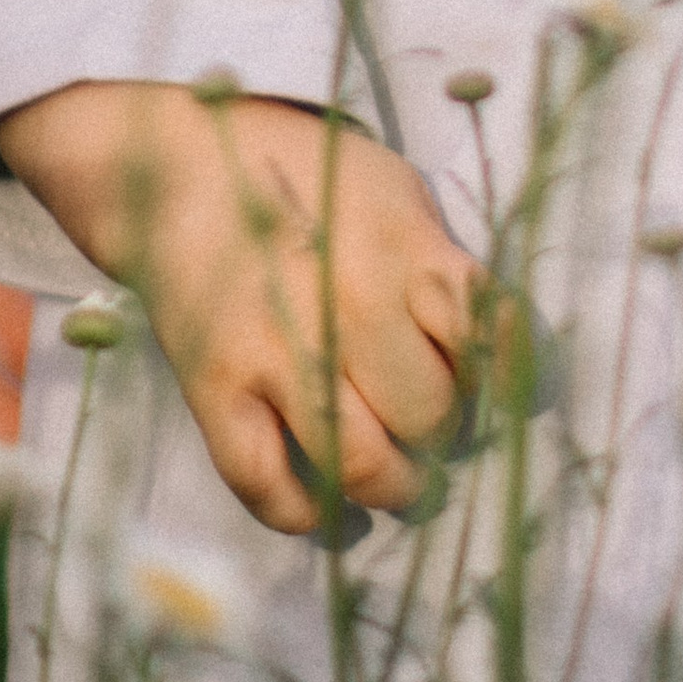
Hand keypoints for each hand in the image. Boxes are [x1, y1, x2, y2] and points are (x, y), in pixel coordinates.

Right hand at [0, 82, 478, 536]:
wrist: (178, 163)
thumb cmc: (308, 176)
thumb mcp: (396, 194)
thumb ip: (441, 268)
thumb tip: (491, 353)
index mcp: (402, 249)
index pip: (486, 339)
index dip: (503, 383)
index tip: (496, 394)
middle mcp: (345, 303)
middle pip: (428, 415)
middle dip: (446, 441)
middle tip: (439, 441)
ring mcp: (274, 351)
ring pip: (358, 464)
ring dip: (394, 491)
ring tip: (403, 486)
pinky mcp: (213, 389)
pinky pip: (266, 484)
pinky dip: (310, 518)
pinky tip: (337, 517)